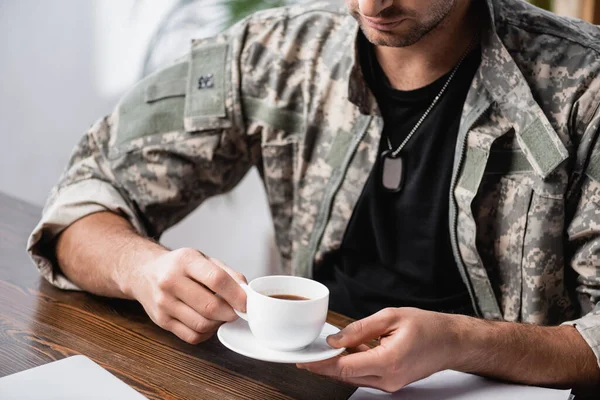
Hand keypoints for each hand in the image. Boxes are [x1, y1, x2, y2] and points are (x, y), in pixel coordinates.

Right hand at [130, 248, 246, 343]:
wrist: (145, 272)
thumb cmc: (179, 266)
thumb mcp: (203, 259)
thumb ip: (227, 274)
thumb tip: (247, 292)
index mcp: (185, 261)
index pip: (216, 279)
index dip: (236, 295)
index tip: (247, 303)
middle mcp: (170, 281)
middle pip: (210, 306)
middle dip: (230, 313)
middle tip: (237, 312)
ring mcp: (163, 303)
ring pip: (202, 324)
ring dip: (218, 323)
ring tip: (222, 315)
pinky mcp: (161, 321)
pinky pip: (191, 336)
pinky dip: (206, 333)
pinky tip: (208, 322)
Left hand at [297, 308, 458, 391]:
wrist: (451, 342)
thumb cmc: (427, 327)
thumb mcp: (390, 317)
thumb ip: (359, 329)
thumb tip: (335, 339)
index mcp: (387, 361)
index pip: (344, 367)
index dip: (321, 364)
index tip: (304, 359)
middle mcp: (388, 379)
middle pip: (345, 376)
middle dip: (325, 364)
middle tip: (309, 352)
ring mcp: (390, 384)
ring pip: (354, 377)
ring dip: (338, 365)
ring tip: (325, 349)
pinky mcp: (391, 383)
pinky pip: (365, 376)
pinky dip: (353, 365)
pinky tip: (347, 351)